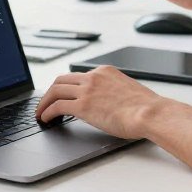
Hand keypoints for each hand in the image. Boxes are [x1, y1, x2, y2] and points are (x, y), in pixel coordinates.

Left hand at [35, 65, 162, 139]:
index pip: (78, 76)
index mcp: (105, 72)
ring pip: (55, 90)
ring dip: (44, 102)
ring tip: (40, 112)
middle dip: (50, 91)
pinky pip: (57, 106)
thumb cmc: (146, 108)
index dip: (66, 86)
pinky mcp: (83, 105)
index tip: (61, 94)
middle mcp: (94, 77)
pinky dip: (47, 111)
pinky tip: (46, 119)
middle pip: (61, 80)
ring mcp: (87, 90)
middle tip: (45, 102)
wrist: (150, 113)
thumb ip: (113, 92)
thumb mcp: (127, 90)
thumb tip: (109, 103)